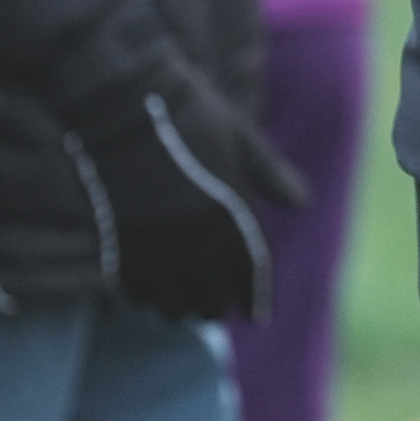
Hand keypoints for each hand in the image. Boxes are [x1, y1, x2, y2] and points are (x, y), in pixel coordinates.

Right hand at [74, 65, 307, 321]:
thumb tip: (303, 204)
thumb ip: (271, 176)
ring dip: (180, 310)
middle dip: (216, 305)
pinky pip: (135, 292)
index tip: (258, 316)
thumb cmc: (189, 114)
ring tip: (183, 312)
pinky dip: (145, 299)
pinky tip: (147, 297)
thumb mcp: (242, 138)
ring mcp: (154, 247)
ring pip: (171, 303)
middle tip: (217, 312)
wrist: (121, 105)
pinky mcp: (116, 246)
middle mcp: (195, 240)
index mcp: (232, 214)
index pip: (250, 271)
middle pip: (210, 295)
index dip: (256, 295)